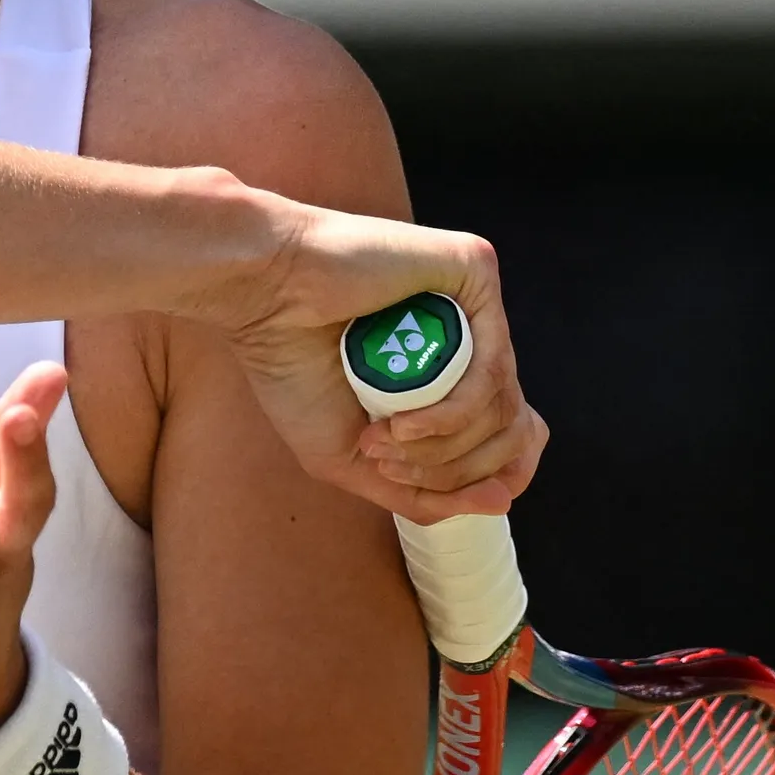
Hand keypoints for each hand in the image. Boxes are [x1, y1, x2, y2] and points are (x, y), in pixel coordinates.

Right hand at [197, 201, 547, 525]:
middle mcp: (472, 334)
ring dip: (441, 447)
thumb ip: (423, 492)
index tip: (435, 485)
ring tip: (383, 440)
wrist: (262, 300)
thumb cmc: (293, 369)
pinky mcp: (475, 274)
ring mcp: (476, 304)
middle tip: (386, 461)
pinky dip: (450, 414)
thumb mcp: (354, 459)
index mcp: (449, 369)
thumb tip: (502, 501)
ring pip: (503, 407)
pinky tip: (401, 422)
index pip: (512, 434)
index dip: (490, 475)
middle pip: (513, 430)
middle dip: (454, 470)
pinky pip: (492, 368)